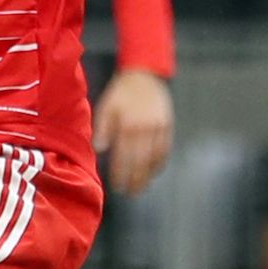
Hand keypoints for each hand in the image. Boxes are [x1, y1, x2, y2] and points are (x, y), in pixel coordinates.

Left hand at [93, 68, 174, 196]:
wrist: (144, 75)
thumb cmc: (121, 93)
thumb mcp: (106, 107)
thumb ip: (103, 128)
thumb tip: (100, 149)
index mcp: (128, 125)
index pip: (124, 156)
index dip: (121, 173)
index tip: (117, 185)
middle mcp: (145, 129)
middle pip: (141, 161)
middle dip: (136, 180)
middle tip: (131, 193)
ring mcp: (159, 128)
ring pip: (155, 158)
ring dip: (149, 175)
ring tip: (142, 187)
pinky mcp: (168, 126)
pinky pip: (165, 150)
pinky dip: (160, 163)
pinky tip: (154, 171)